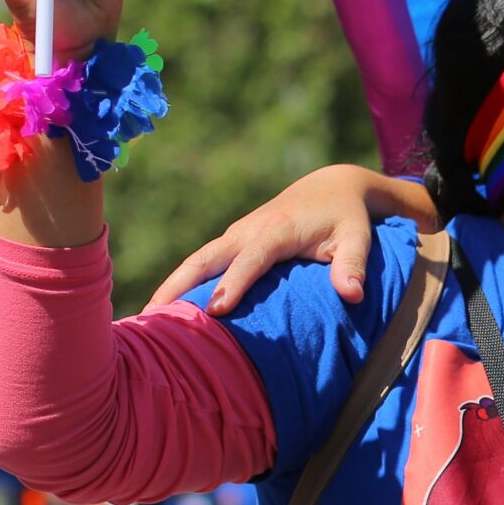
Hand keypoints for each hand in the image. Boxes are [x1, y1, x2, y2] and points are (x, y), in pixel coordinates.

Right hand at [143, 165, 433, 314]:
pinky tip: (165, 309)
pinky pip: (202, 263)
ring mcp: (236, 235)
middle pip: (205, 258)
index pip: (251, 260)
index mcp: (276, 231)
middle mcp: (248, 231)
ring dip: (170, 285)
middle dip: (179, 285)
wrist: (330, 186)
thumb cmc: (345, 217)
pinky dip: (181, 282)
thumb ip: (354, 266)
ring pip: (197, 261)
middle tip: (153, 317)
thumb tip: (353, 295)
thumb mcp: (358, 238)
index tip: (215, 309)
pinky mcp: (232, 242)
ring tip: (145, 318)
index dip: (233, 283)